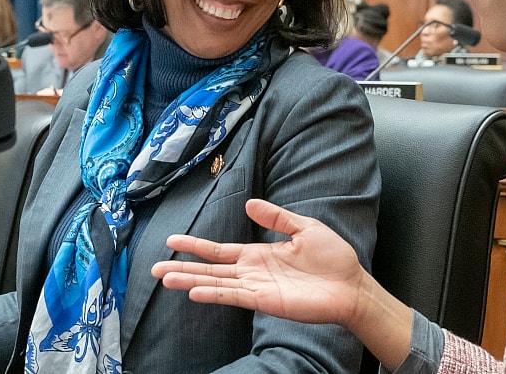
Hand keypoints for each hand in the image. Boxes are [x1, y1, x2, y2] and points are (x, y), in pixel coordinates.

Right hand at [152, 198, 415, 369]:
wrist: (351, 284)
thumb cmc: (333, 258)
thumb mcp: (304, 227)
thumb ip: (276, 217)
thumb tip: (249, 204)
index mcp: (259, 254)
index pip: (220, 250)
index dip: (196, 246)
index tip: (172, 241)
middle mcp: (253, 272)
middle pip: (211, 269)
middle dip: (183, 267)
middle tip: (154, 269)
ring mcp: (257, 288)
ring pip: (216, 283)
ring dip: (191, 281)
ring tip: (164, 280)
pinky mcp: (266, 301)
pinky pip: (234, 296)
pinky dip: (214, 294)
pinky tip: (195, 291)